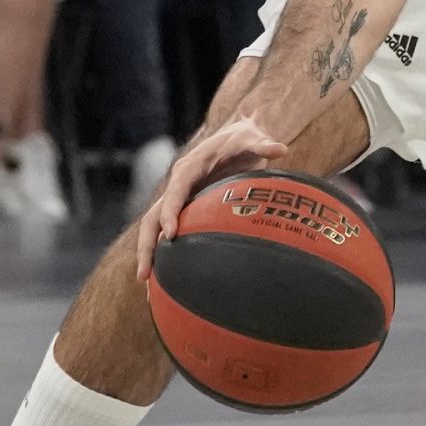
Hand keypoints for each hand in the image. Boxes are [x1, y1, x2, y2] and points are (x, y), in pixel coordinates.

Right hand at [136, 113, 287, 280]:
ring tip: (147, 288)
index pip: (175, 191)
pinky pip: (170, 231)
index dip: (170, 212)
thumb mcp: (252, 139)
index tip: (170, 235)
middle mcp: (178, 185)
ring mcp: (179, 198)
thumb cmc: (243, 140)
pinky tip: (167, 280)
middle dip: (148, 244)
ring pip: (155, 228)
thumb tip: (281, 149)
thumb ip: (263, 144)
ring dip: (150, 255)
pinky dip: (164, 254)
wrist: (236, 137)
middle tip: (145, 275)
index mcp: (189, 167)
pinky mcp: (186, 209)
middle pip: (153, 216)